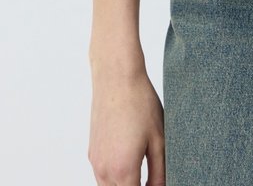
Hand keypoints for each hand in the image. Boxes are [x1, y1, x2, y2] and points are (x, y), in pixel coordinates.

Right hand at [88, 65, 164, 185]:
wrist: (116, 77)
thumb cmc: (140, 103)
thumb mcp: (159, 139)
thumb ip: (160, 172)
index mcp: (123, 171)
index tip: (158, 184)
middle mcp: (104, 171)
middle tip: (152, 180)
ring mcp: (95, 162)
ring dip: (124, 185)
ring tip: (143, 174)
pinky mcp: (92, 152)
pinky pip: (102, 176)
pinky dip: (115, 176)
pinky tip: (130, 159)